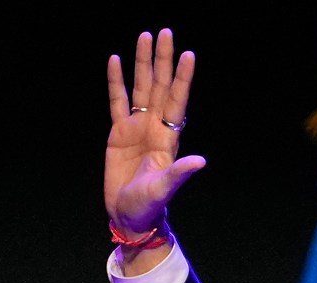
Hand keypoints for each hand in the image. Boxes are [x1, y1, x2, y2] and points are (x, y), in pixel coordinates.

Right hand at [104, 28, 204, 238]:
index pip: (177, 101)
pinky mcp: (118, 133)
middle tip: (164, 32)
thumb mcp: (164, 189)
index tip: (188, 54)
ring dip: (142, 63)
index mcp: (168, 138)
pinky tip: (116, 60)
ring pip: (140, 88)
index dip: (183, 78)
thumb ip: (179, 173)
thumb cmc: (150, 205)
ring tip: (144, 36)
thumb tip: (200, 161)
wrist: (129, 216)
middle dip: (162, 60)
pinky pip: (117, 101)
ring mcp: (136, 127)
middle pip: (160, 86)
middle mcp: (155, 127)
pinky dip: (116, 82)